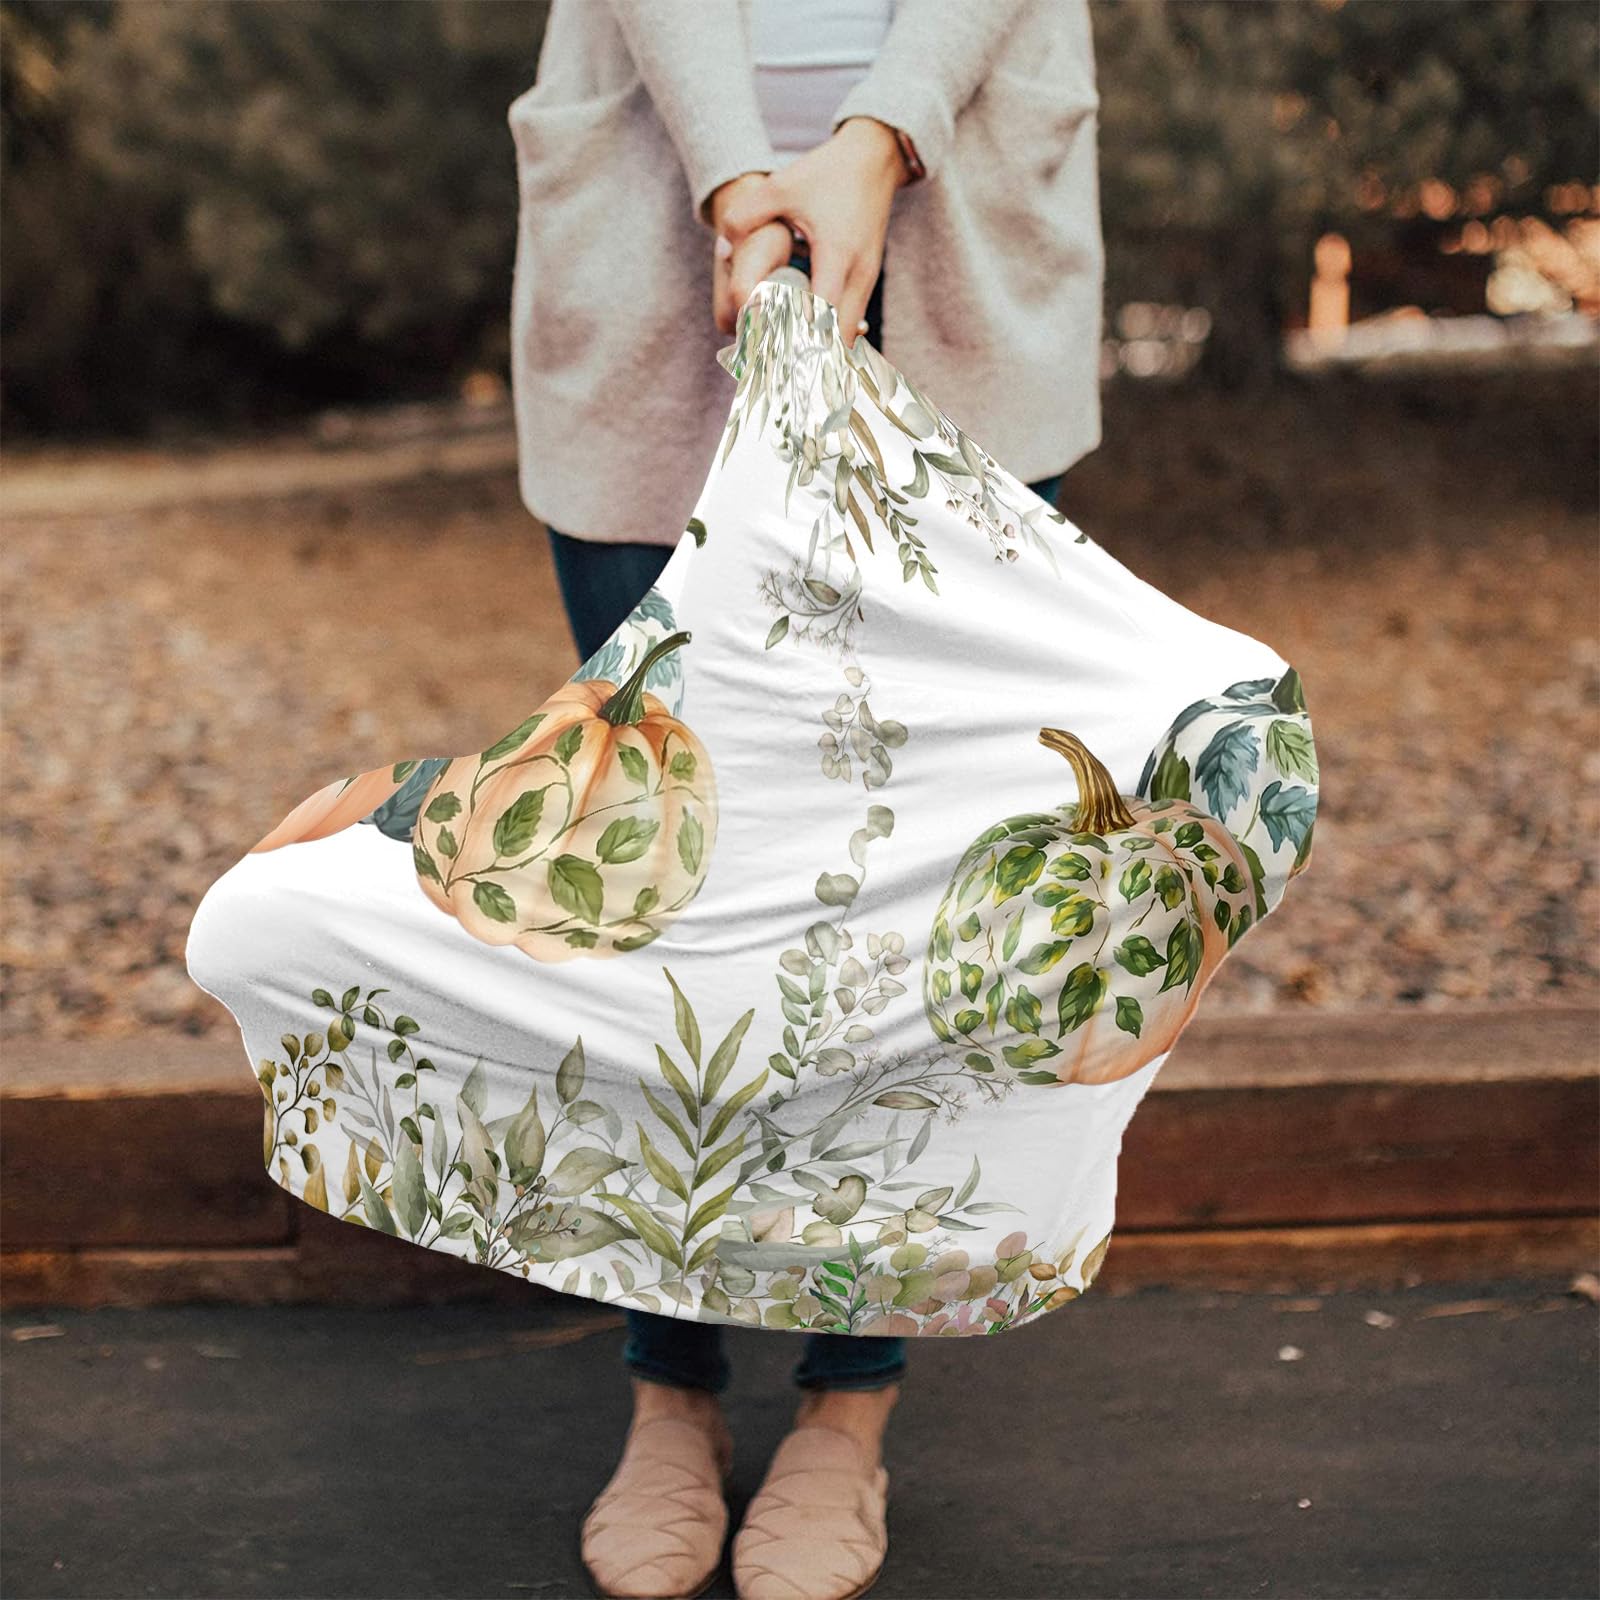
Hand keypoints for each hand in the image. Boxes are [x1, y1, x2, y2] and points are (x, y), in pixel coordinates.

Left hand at [713, 118, 908, 345]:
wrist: (874, 158)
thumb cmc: (827, 173)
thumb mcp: (782, 187)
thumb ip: (746, 215)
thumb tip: (722, 249)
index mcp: (836, 255)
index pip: (821, 316)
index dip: (799, 340)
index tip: (774, 358)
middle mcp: (858, 275)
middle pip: (839, 340)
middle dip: (811, 359)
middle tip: (778, 373)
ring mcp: (867, 280)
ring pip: (848, 336)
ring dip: (821, 351)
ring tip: (789, 365)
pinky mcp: (867, 280)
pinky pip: (850, 322)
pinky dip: (830, 337)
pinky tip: (806, 343)